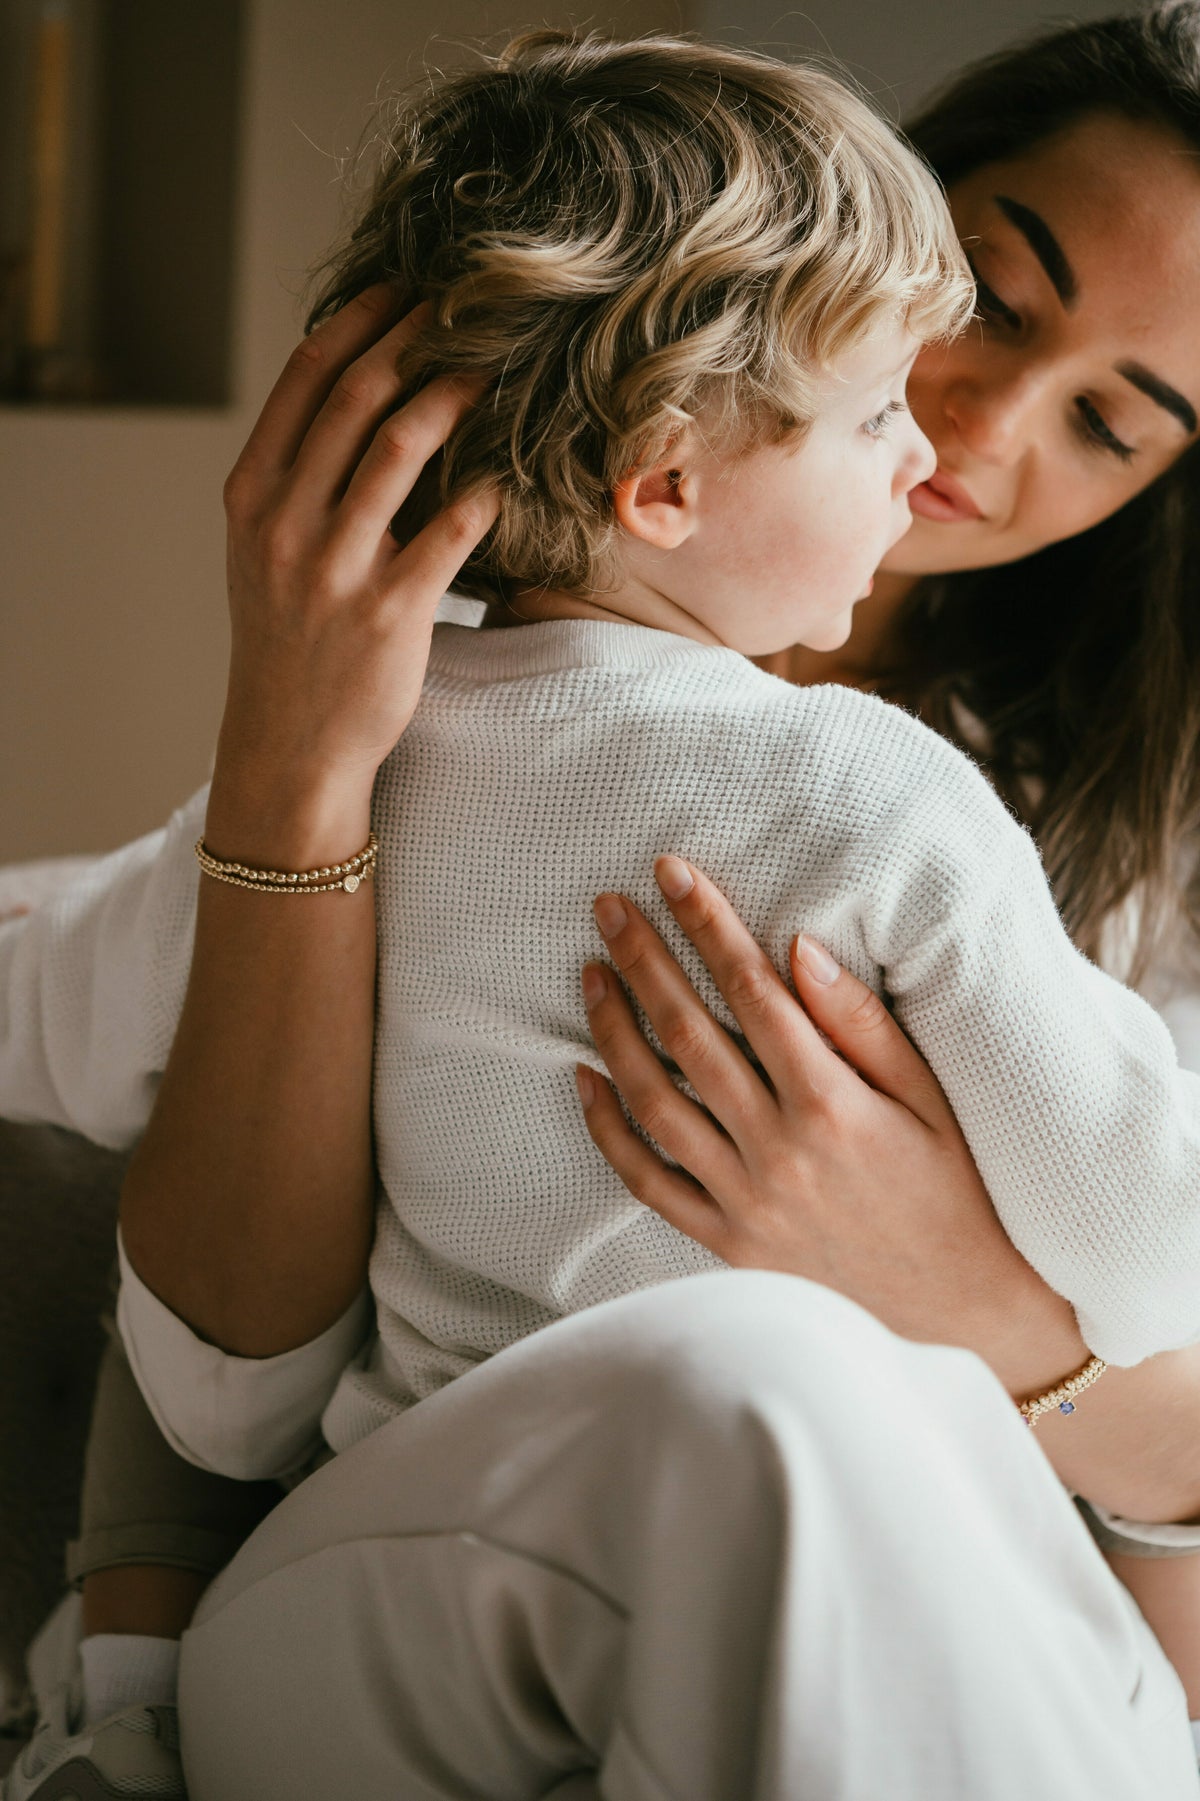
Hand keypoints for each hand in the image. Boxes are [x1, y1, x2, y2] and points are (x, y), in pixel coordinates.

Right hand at [216, 287, 497, 805]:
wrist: (289, 744)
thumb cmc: (287, 640)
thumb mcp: (262, 551)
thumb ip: (295, 479)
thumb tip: (356, 396)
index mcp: (252, 495)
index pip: (306, 377)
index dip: (363, 318)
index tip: (408, 287)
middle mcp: (285, 522)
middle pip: (359, 395)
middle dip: (419, 338)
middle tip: (470, 310)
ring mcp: (334, 567)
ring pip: (403, 446)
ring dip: (457, 395)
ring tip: (496, 372)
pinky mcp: (388, 612)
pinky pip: (451, 529)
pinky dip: (486, 489)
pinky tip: (510, 470)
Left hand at [576, 856, 1053, 1362]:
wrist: (959, 1314)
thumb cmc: (953, 1189)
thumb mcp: (929, 1098)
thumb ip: (862, 1023)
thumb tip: (798, 948)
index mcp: (832, 1102)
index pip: (752, 991)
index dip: (707, 925)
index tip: (670, 873)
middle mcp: (779, 1150)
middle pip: (690, 1034)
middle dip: (644, 960)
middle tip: (609, 905)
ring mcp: (745, 1200)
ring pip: (656, 1100)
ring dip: (615, 1030)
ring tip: (592, 972)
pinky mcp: (726, 1242)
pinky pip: (649, 1181)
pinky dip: (610, 1130)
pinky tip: (586, 1077)